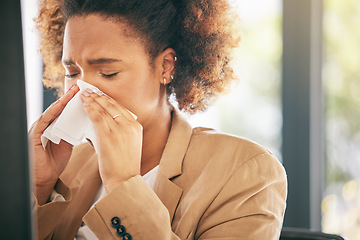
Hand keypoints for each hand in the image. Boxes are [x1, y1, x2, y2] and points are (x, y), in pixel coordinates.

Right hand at [29, 85, 78, 204]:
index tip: (88, 93)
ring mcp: (41, 127)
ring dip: (63, 101)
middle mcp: (48, 125)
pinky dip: (52, 111)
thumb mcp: (68, 144)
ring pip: (53, 111)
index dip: (77, 102)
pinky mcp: (35, 133)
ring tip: (73, 92)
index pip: (67, 111)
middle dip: (71, 97)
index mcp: (57, 127)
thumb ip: (74, 132)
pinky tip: (60, 105)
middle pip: (61, 108)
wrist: (44, 177)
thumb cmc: (55, 161)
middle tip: (81, 86)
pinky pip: (44, 119)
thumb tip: (87, 122)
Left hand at [81, 89, 142, 192]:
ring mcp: (120, 129)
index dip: (108, 99)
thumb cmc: (125, 165)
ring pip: (104, 109)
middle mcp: (130, 125)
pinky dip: (90, 109)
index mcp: (136, 127)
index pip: (120, 108)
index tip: (100, 94)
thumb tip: (106, 121)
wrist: (125, 180)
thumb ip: (121, 131)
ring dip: (93, 100)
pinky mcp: (108, 135)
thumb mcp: (129, 144)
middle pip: (112, 105)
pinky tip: (84, 105)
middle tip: (90, 90)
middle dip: (99, 96)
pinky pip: (97, 117)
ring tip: (85, 94)